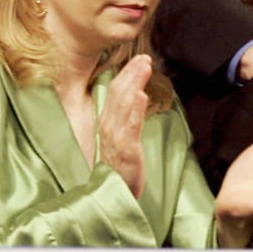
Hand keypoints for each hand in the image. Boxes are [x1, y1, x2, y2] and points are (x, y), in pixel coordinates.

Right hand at [98, 55, 151, 197]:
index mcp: (107, 123)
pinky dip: (135, 110)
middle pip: (119, 94)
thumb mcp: (120, 138)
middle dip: (132, 73)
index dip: (127, 74)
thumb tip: (134, 97)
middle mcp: (108, 127)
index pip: (115, 92)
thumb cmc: (119, 166)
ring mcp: (116, 138)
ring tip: (145, 68)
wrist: (114, 193)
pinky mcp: (126, 150)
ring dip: (135, 83)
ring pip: (124, 104)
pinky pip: (130, 126)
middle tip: (145, 58)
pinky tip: (142, 96)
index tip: (139, 60)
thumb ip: (124, 118)